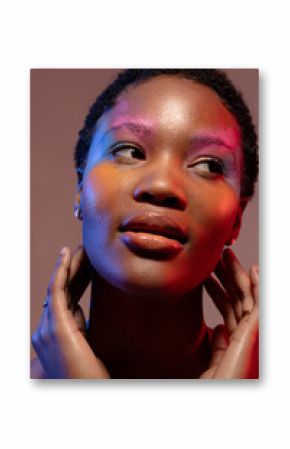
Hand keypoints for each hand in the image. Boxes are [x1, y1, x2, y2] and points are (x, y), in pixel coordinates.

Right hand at [31, 246, 109, 378]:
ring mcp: (48, 327)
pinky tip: (66, 256)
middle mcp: (46, 328)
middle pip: (60, 290)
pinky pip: (56, 291)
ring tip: (80, 248)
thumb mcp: (85, 346)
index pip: (64, 298)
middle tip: (83, 250)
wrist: (85, 395)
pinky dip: (60, 271)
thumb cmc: (88, 376)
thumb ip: (79, 327)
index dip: (75, 280)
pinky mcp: (55, 326)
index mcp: (55, 333)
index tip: (87, 265)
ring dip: (69, 265)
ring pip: (58, 286)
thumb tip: (79, 309)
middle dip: (72, 269)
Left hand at [200, 248, 258, 378]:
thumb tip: (218, 327)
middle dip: (227, 275)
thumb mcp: (216, 362)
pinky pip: (261, 301)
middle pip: (238, 297)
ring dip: (237, 273)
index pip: (228, 308)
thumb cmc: (220, 384)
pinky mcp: (259, 328)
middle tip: (215, 257)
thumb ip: (219, 345)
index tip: (206, 276)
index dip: (218, 290)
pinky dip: (260, 285)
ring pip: (247, 294)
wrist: (224, 393)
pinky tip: (254, 269)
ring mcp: (256, 331)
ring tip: (224, 254)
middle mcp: (249, 333)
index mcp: (238, 340)